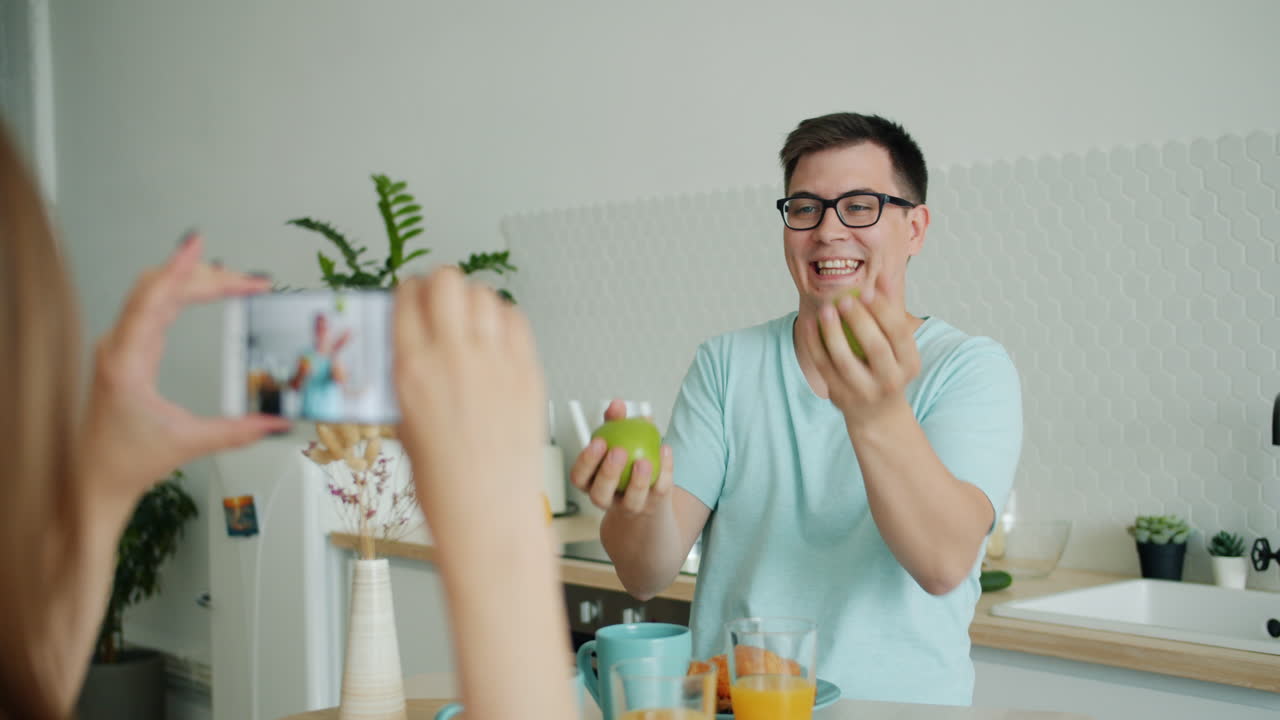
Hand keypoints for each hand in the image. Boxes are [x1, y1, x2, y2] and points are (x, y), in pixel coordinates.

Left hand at [80, 233, 290, 504]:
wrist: (91, 478)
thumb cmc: (125, 461)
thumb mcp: (188, 444)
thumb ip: (238, 432)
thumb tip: (278, 423)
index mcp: (127, 363)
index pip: (153, 299)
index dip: (180, 269)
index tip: (197, 244)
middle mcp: (119, 347)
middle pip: (160, 288)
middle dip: (206, 276)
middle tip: (249, 277)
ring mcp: (120, 346)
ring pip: (155, 293)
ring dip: (194, 281)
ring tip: (234, 279)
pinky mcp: (126, 350)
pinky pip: (152, 306)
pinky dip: (180, 292)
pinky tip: (201, 288)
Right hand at [393, 267, 546, 524]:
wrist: (488, 512)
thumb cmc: (444, 483)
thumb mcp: (404, 424)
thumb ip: (408, 378)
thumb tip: (410, 351)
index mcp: (412, 369)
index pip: (407, 297)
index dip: (408, 292)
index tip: (410, 297)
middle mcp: (454, 357)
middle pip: (447, 281)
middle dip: (439, 285)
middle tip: (439, 300)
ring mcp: (496, 362)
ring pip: (485, 294)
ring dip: (473, 300)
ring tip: (470, 320)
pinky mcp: (528, 373)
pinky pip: (516, 322)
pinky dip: (504, 321)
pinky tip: (497, 338)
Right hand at [568, 398, 674, 515]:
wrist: (648, 495)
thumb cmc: (626, 463)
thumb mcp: (617, 440)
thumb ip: (615, 423)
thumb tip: (616, 404)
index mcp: (591, 482)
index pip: (579, 477)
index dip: (586, 462)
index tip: (599, 442)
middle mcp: (608, 498)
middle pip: (600, 494)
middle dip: (608, 473)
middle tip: (619, 451)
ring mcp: (631, 506)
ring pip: (630, 502)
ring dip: (637, 481)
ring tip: (643, 460)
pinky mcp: (654, 504)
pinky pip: (659, 490)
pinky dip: (664, 469)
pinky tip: (665, 450)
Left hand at [798, 272, 920, 430]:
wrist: (877, 415)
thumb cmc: (887, 369)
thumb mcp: (898, 350)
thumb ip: (890, 318)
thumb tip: (881, 278)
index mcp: (909, 365)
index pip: (899, 334)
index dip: (883, 311)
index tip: (867, 291)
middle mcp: (891, 381)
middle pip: (875, 347)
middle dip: (859, 319)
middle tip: (845, 298)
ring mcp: (864, 392)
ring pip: (844, 359)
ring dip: (832, 331)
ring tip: (826, 308)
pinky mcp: (840, 396)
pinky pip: (823, 366)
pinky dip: (814, 343)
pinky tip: (810, 323)